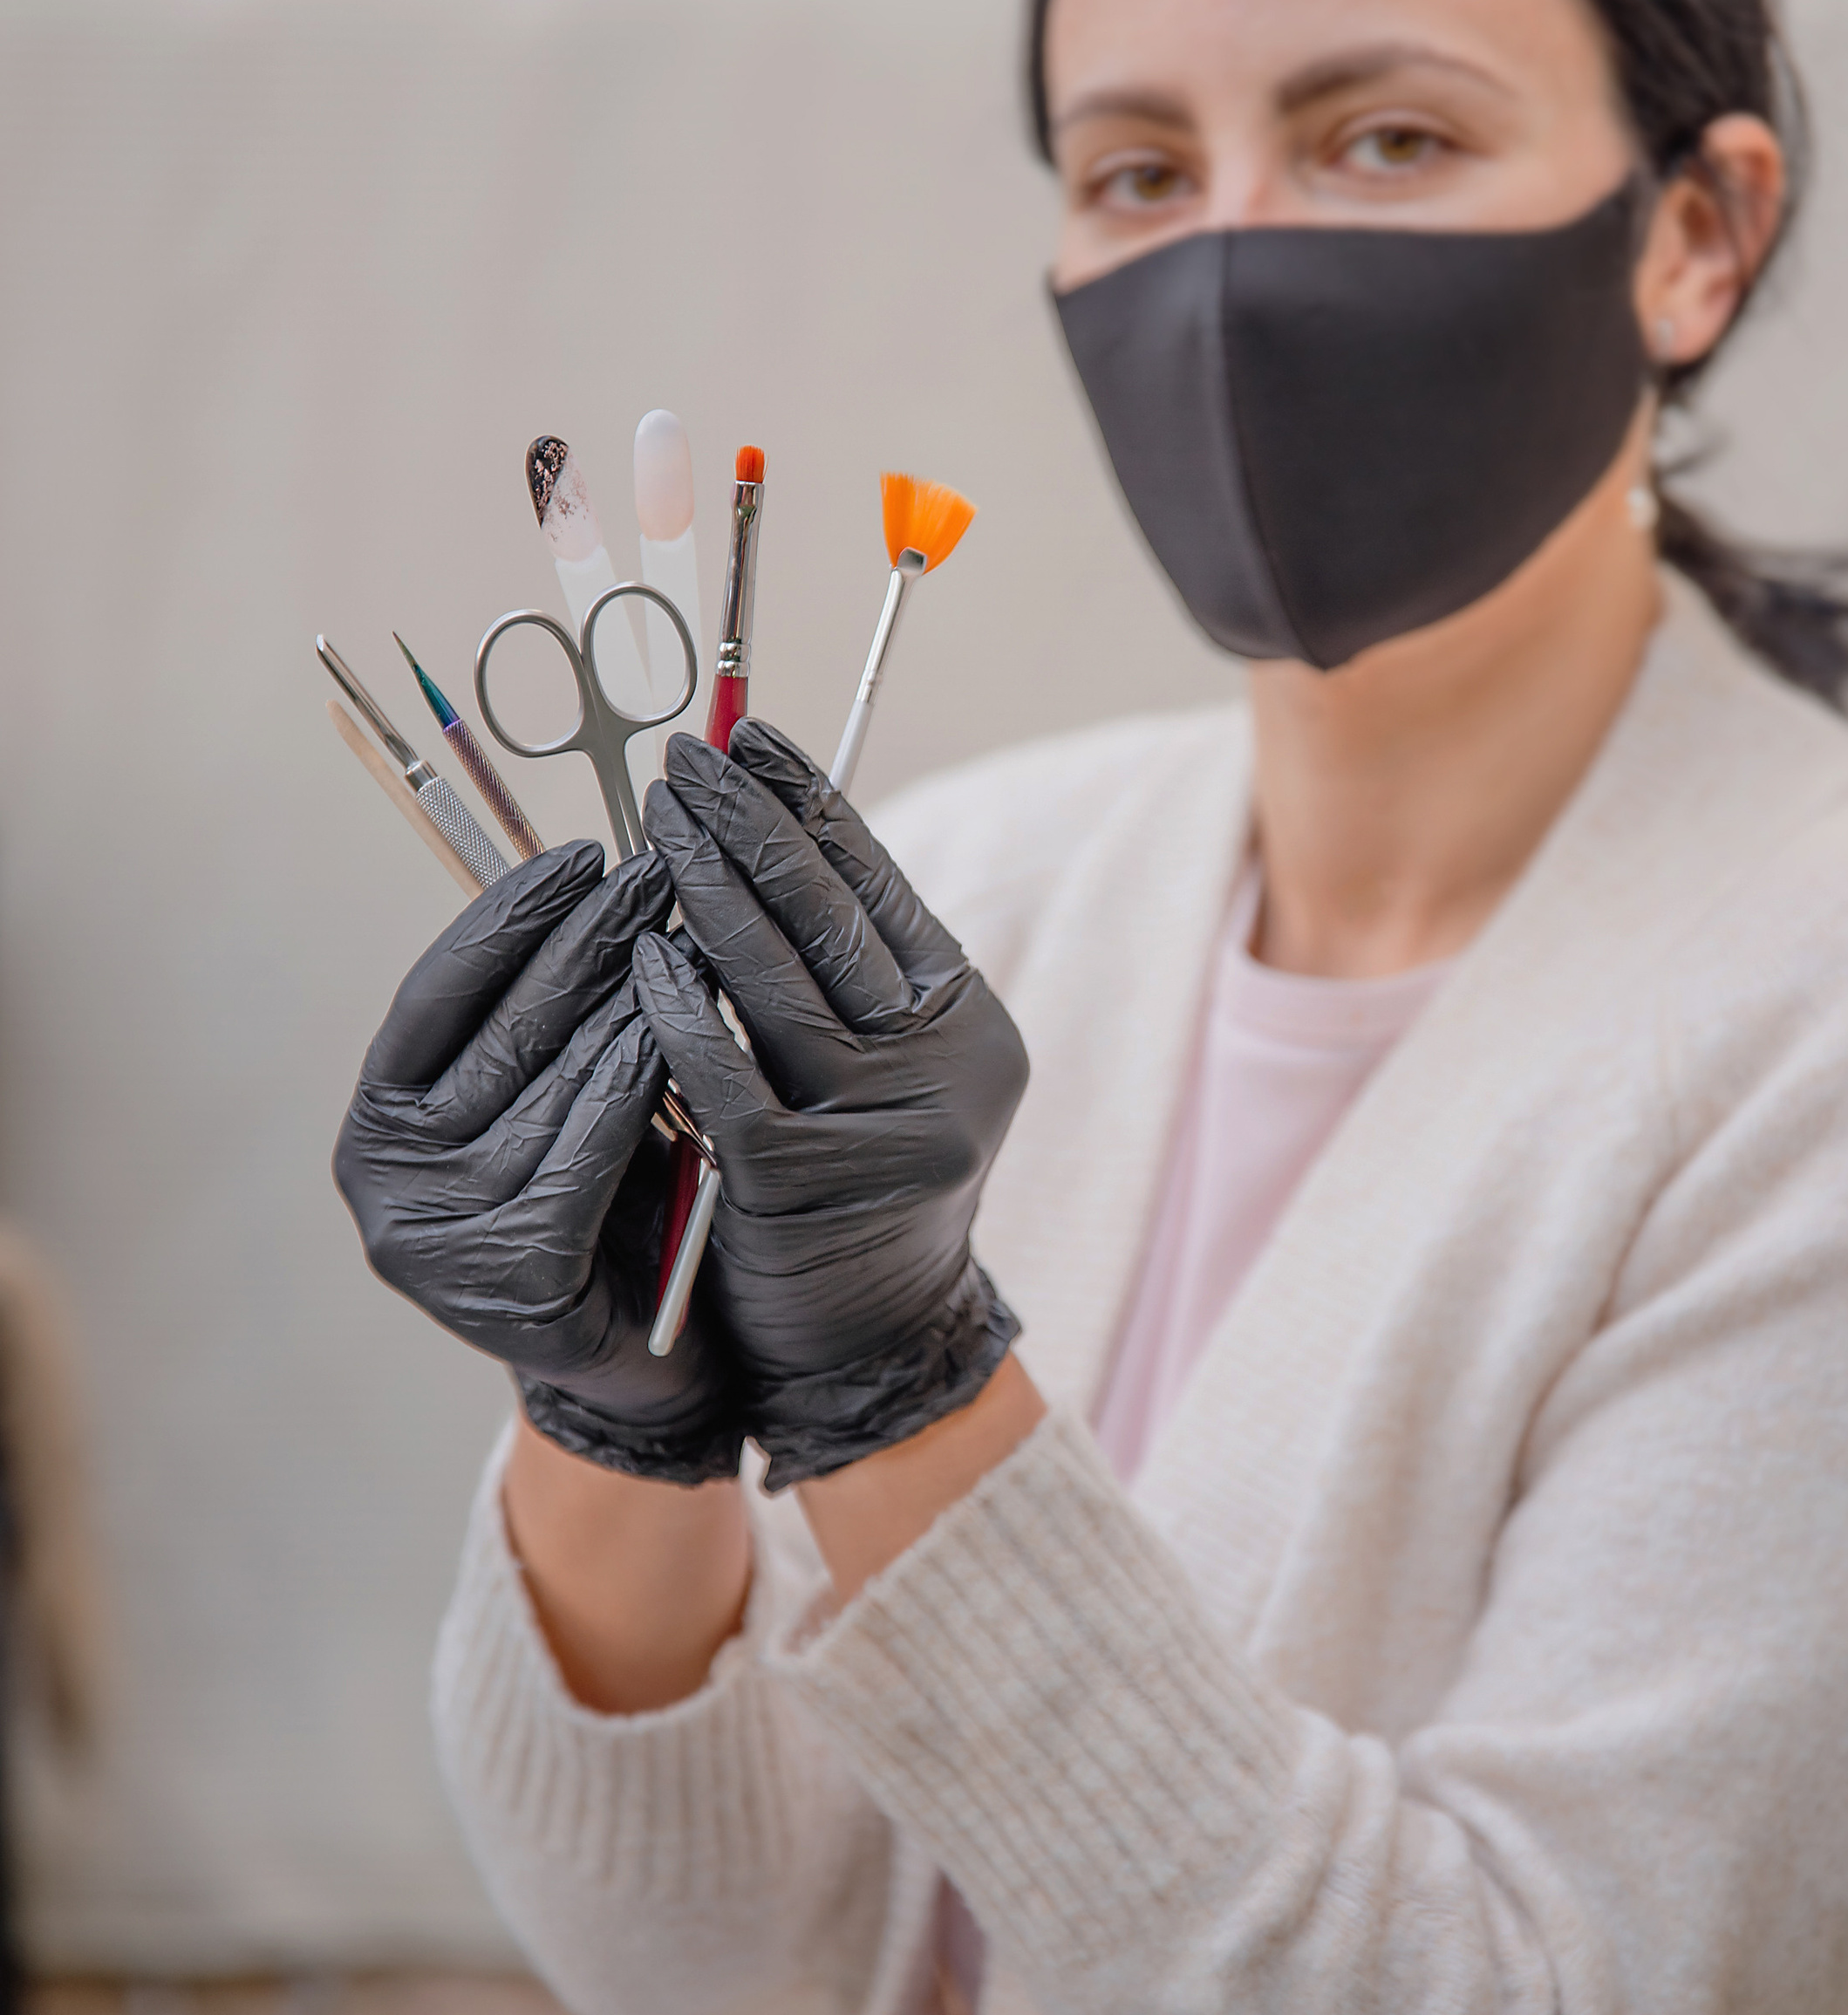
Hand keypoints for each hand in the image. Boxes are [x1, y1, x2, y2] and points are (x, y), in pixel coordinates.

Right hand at [334, 841, 748, 1484]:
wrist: (650, 1356)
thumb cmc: (608, 1200)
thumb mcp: (560, 1097)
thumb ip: (550, 1017)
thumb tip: (592, 879)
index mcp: (379, 1123)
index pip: (436, 995)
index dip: (506, 919)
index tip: (578, 854)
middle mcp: (386, 1183)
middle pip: (497, 1033)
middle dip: (582, 943)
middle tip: (654, 873)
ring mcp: (437, 1242)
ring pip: (542, 1091)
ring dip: (617, 1002)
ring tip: (681, 932)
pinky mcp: (507, 1287)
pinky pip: (578, 1161)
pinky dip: (626, 1092)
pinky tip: (669, 1034)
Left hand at [633, 727, 1026, 1490]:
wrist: (872, 1343)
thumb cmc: (853, 1183)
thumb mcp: (876, 1069)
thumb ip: (844, 976)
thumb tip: (768, 832)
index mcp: (970, 1020)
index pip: (880, 889)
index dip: (813, 807)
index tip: (752, 739)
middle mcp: (954, 1066)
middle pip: (836, 921)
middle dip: (753, 829)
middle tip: (687, 761)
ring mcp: (893, 1128)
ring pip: (785, 987)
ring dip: (711, 893)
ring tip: (660, 825)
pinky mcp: (814, 1186)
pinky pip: (729, 1079)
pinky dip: (680, 1013)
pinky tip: (641, 955)